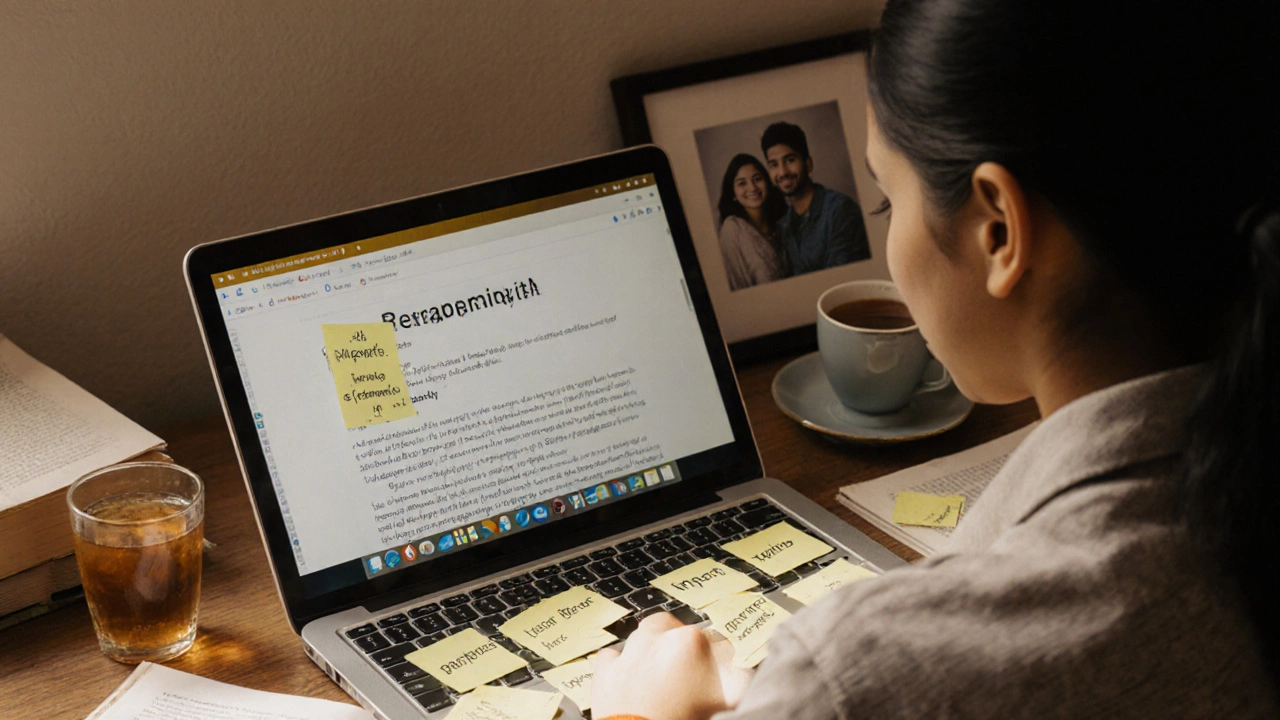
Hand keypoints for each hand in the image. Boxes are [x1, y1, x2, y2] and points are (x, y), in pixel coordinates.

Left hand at [592, 612, 729, 719]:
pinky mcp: (605, 672)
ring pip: (643, 638)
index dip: (717, 659)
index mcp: (690, 642)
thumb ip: (739, 679)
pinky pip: (613, 657)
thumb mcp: (727, 700)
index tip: (717, 674)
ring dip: (653, 651)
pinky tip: (632, 679)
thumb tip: (742, 673)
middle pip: (675, 629)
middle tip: (689, 670)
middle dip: (683, 645)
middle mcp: (656, 639)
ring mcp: (628, 654)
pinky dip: (621, 664)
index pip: (713, 641)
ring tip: (663, 678)